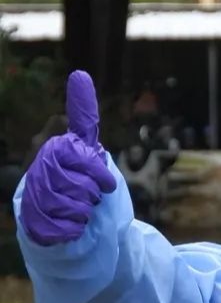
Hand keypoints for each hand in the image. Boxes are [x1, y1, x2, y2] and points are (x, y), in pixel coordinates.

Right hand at [20, 71, 116, 245]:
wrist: (57, 215)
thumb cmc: (77, 179)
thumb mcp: (85, 148)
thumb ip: (84, 116)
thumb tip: (79, 73)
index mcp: (55, 151)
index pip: (85, 159)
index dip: (99, 173)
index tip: (106, 181)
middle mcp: (40, 171)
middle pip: (85, 187)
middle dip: (93, 194)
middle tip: (88, 195)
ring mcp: (34, 198)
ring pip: (76, 207)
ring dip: (85, 212)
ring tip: (77, 209)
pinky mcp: (33, 224)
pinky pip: (67, 227)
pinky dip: (75, 229)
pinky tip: (69, 224)